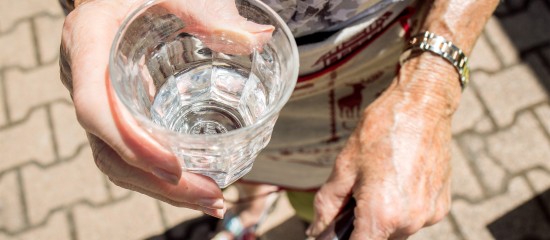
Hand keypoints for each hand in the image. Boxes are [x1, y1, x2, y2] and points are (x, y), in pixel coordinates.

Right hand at [59, 0, 272, 217]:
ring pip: (117, 159)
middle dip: (158, 182)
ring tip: (211, 200)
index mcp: (89, 43)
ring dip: (162, 189)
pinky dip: (160, 175)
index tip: (176, 167)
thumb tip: (258, 39)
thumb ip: (209, 12)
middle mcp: (85, 78)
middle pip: (108, 148)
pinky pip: (129, 150)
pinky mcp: (117, 110)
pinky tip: (196, 185)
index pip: (94, 107)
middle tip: (211, 197)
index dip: (132, 143)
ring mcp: (100, 99)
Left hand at [307, 55, 460, 238]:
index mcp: (382, 215)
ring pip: (397, 229)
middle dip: (363, 225)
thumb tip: (318, 230)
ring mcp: (429, 214)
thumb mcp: (344, 167)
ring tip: (380, 181)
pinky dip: (403, 207)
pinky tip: (398, 180)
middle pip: (378, 238)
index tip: (340, 228)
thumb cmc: (381, 131)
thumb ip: (328, 205)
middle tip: (357, 193)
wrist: (422, 105)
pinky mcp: (443, 205)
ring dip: (384, 216)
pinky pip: (415, 217)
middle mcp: (410, 221)